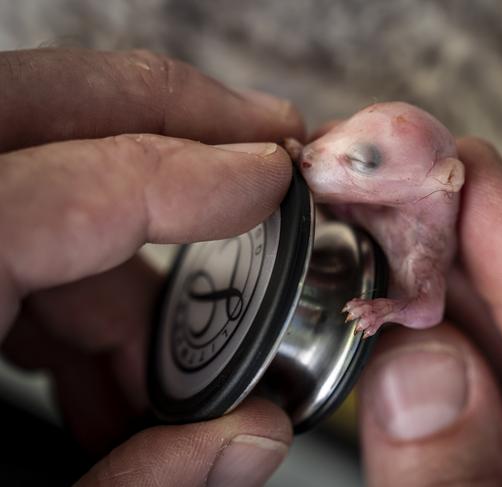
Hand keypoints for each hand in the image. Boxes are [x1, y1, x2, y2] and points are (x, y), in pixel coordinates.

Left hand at [0, 48, 303, 484]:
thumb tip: (253, 438)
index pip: (72, 184)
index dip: (195, 172)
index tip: (274, 175)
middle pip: (38, 107)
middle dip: (169, 119)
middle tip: (256, 140)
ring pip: (42, 196)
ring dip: (130, 275)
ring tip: (178, 378)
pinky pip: (18, 245)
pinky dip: (79, 305)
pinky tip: (107, 390)